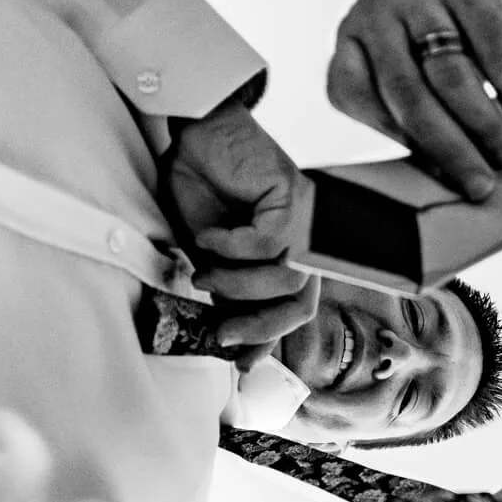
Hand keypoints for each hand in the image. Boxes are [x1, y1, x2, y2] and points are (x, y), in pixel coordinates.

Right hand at [163, 102, 313, 365]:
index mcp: (284, 260)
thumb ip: (223, 288)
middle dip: (262, 328)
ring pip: (286, 281)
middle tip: (223, 332)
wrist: (197, 135)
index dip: (271, 342)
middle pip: (301, 306)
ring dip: (237, 284)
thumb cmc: (202, 188)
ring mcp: (304, 225)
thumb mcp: (208, 253)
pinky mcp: (294, 201)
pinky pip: (266, 244)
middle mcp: (302, 246)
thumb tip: (224, 333)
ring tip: (203, 272)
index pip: (293, 312)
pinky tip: (209, 233)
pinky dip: (230, 246)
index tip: (241, 365)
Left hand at [328, 0, 501, 199]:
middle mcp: (377, 13)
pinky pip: (494, 48)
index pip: (355, 97)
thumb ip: (411, 109)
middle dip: (449, 148)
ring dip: (484, 125)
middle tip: (481, 184)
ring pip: (451, 75)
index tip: (438, 175)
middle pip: (408, 95)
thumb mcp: (405, 56)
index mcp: (351, 38)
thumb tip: (447, 174)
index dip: (395, 140)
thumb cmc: (439, 25)